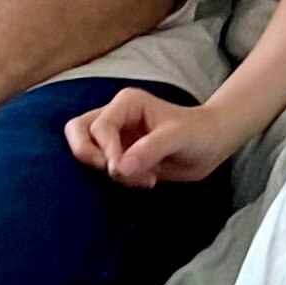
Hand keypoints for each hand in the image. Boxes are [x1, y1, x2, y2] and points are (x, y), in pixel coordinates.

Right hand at [65, 85, 249, 187]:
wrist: (209, 146)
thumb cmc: (197, 133)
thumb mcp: (178, 138)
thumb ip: (150, 150)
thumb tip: (118, 168)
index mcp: (127, 103)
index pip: (99, 127)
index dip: (106, 150)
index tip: (121, 169)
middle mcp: (115, 116)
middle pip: (76, 130)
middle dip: (89, 155)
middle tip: (114, 172)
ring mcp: (114, 136)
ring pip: (83, 150)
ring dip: (106, 170)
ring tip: (140, 178)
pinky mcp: (117, 155)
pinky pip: (100, 169)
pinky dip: (118, 179)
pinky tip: (147, 181)